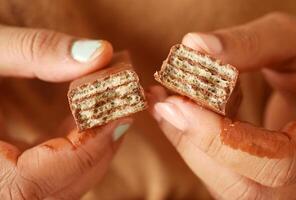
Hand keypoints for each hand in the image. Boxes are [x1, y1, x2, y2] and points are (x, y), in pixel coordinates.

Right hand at [0, 25, 132, 198]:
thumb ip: (33, 51)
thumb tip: (99, 52)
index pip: (42, 181)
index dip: (90, 149)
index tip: (124, 113)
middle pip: (60, 189)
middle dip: (100, 148)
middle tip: (123, 106)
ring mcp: (2, 187)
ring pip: (59, 187)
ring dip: (91, 150)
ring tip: (110, 110)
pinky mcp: (7, 178)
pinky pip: (49, 177)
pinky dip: (74, 152)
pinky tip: (83, 123)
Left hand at [148, 12, 295, 198]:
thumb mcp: (291, 44)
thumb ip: (252, 44)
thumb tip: (195, 45)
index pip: (273, 163)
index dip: (220, 140)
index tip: (177, 106)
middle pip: (240, 188)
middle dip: (194, 143)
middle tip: (163, 103)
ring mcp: (274, 182)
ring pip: (224, 185)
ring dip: (185, 142)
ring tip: (161, 102)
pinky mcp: (251, 173)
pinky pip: (218, 172)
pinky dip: (191, 142)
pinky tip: (174, 112)